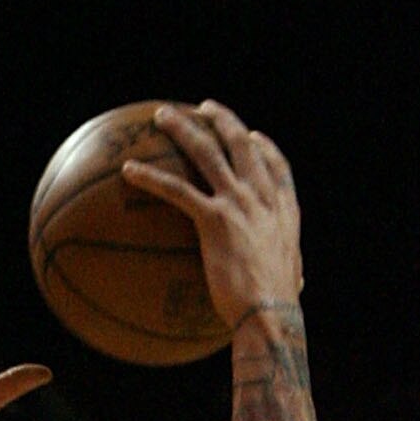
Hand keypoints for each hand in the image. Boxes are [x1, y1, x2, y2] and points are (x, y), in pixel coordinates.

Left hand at [121, 102, 303, 338]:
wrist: (271, 312)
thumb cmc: (277, 309)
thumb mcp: (290, 284)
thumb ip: (287, 275)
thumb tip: (289, 292)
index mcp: (283, 210)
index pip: (276, 165)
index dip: (262, 146)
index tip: (252, 136)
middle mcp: (261, 197)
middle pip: (240, 143)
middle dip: (220, 118)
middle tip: (202, 108)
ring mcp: (238, 203)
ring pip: (206, 151)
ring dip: (182, 128)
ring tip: (161, 116)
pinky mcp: (214, 219)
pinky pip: (176, 190)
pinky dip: (151, 177)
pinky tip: (129, 170)